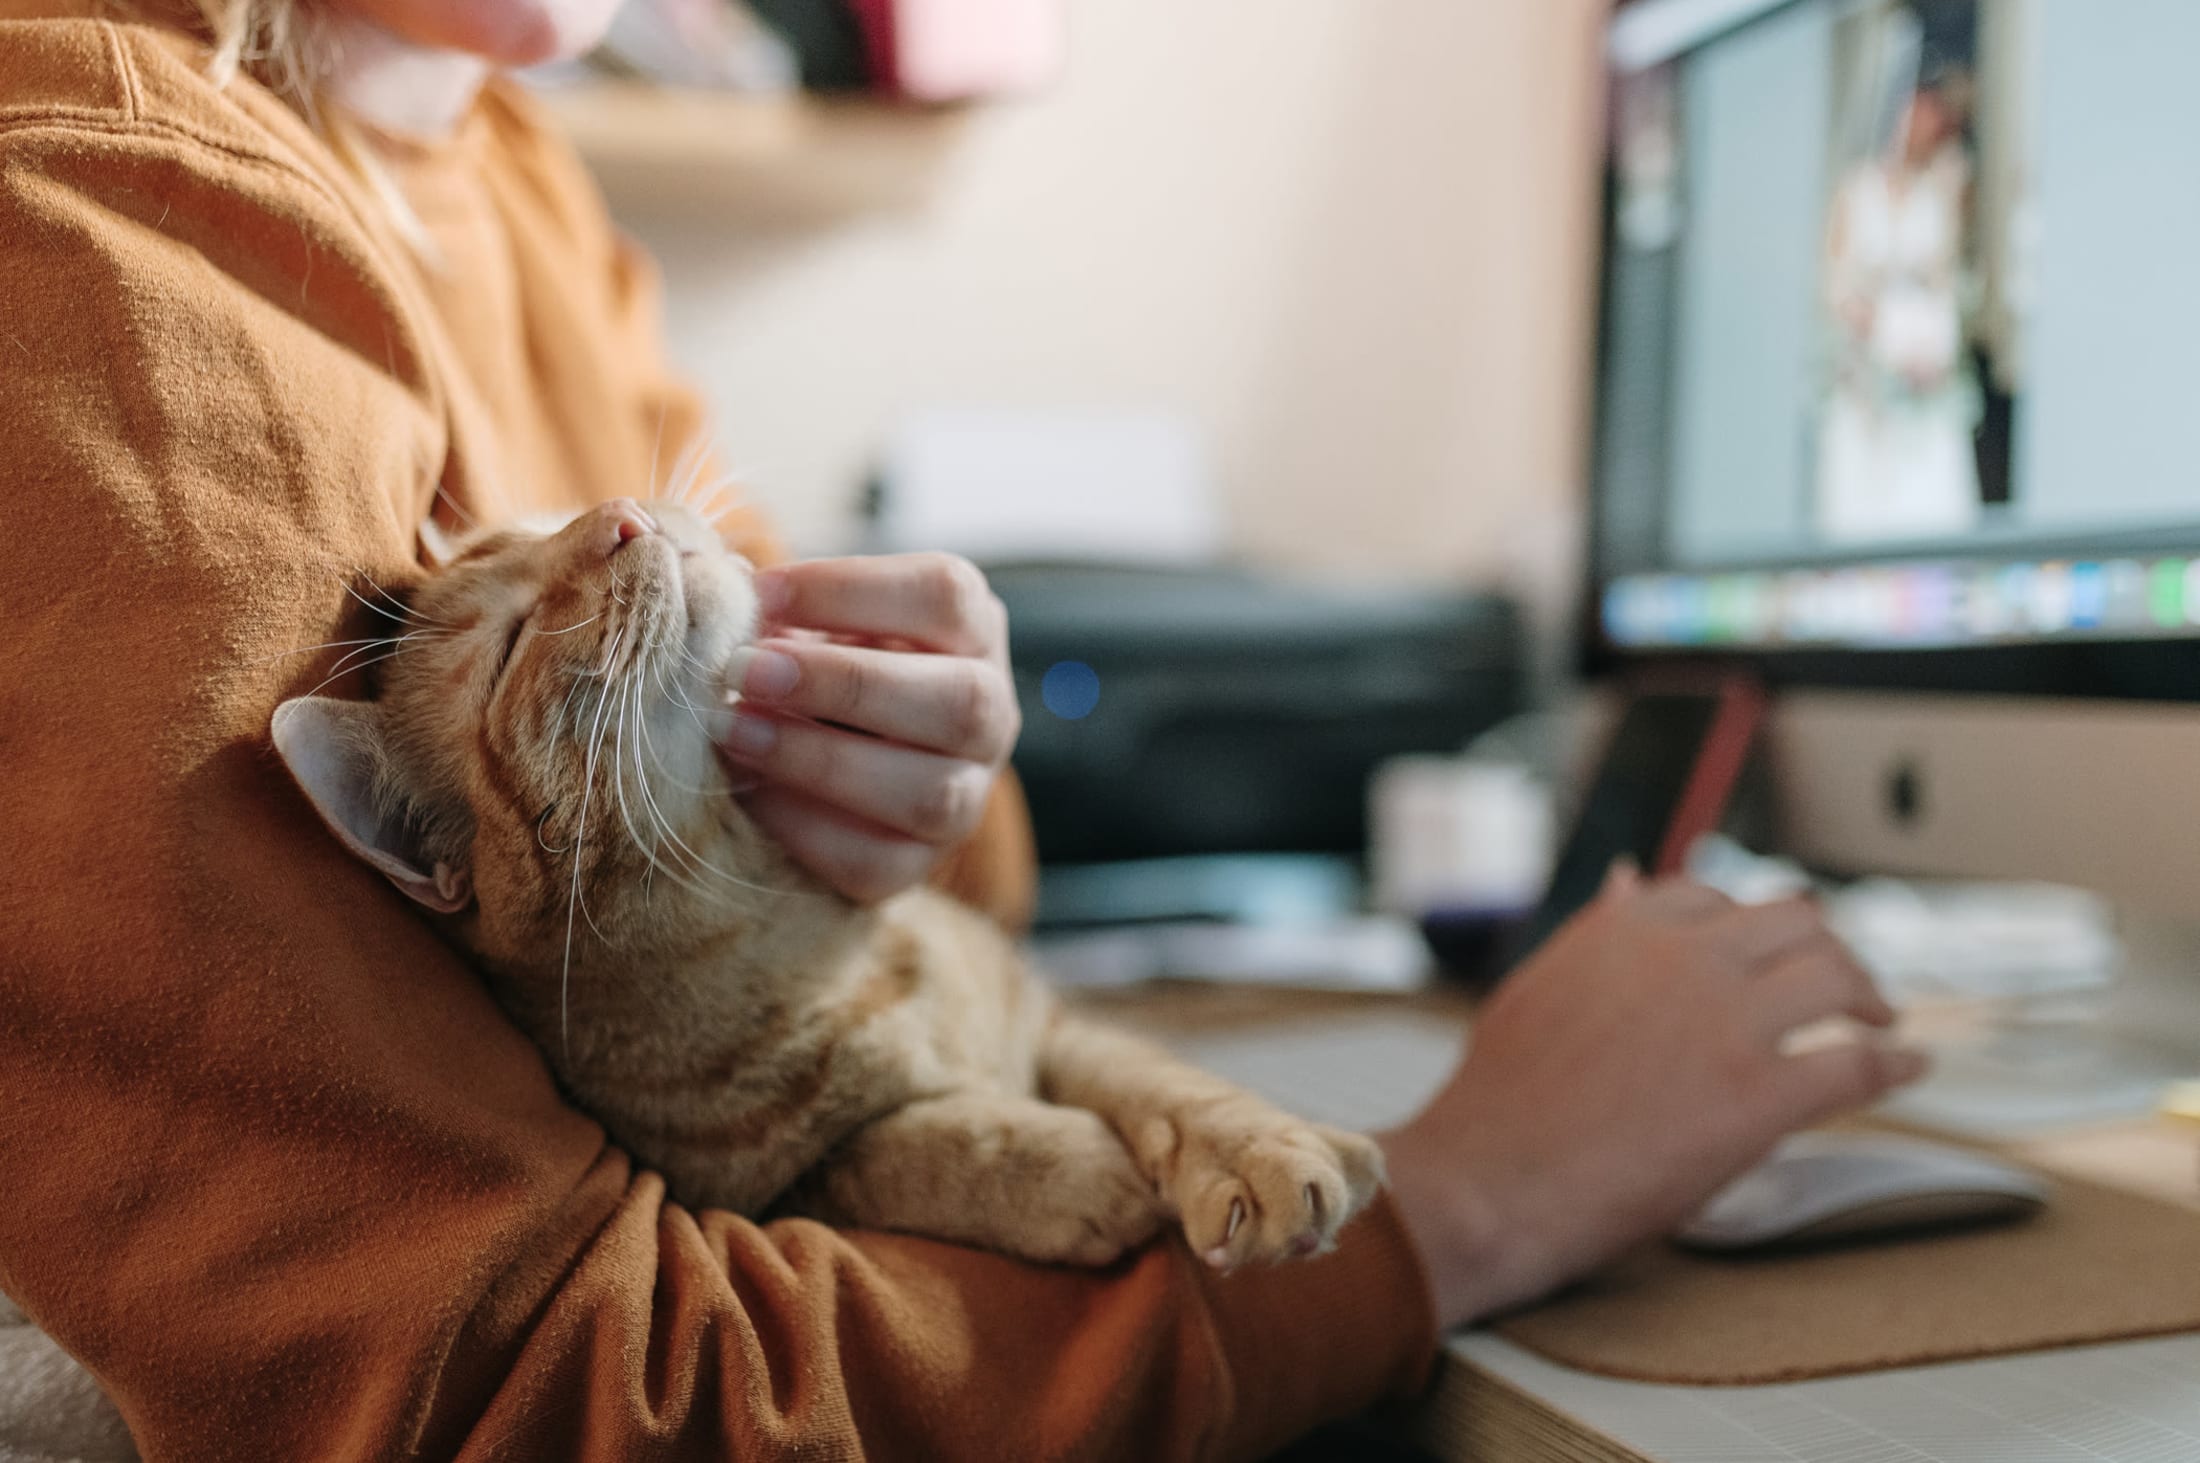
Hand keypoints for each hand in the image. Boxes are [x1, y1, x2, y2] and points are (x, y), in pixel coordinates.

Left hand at [716, 553, 1020, 903]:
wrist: (822, 761)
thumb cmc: (814, 665)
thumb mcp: (810, 619)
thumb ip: (774, 604)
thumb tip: (714, 586)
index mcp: (972, 631)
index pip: (945, 594)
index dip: (849, 589)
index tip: (757, 592)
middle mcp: (990, 715)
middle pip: (960, 699)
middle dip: (844, 682)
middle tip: (743, 669)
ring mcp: (966, 798)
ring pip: (929, 794)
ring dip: (820, 760)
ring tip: (732, 729)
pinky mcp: (918, 864)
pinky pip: (876, 862)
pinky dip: (802, 826)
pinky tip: (747, 791)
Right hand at [1376, 869, 1926, 1331]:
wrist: (1492, 1181)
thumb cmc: (1503, 1101)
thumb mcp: (1539, 988)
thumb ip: (1596, 933)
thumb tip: (1628, 879)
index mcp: (1627, 930)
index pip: (1718, 897)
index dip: (1756, 926)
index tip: (1771, 951)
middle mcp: (1684, 960)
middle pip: (1795, 924)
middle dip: (1829, 948)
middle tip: (1845, 985)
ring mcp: (1727, 1024)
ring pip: (1837, 978)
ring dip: (1870, 995)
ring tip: (1881, 1019)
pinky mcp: (1761, 1097)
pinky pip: (1856, 1066)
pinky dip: (1894, 1065)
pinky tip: (1909, 1068)